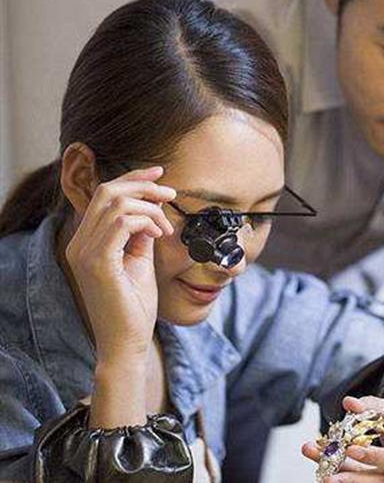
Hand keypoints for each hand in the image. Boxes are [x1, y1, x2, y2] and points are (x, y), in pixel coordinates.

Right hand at [65, 166, 175, 364]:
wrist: (127, 341)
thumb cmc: (134, 306)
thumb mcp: (140, 261)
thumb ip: (141, 235)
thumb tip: (152, 212)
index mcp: (86, 241)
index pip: (104, 195)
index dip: (133, 178)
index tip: (160, 173)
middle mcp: (79, 243)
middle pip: (108, 190)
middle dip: (143, 185)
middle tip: (171, 194)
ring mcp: (85, 252)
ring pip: (116, 202)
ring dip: (150, 208)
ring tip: (166, 228)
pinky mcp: (97, 262)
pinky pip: (122, 222)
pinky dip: (146, 221)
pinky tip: (159, 234)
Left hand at [302, 396, 383, 482]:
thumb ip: (372, 407)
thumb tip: (349, 403)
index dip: (374, 457)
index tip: (351, 449)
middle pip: (379, 482)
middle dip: (351, 479)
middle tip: (326, 477)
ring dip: (339, 475)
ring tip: (314, 458)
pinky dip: (342, 474)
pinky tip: (322, 465)